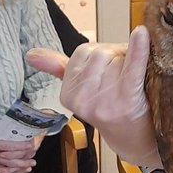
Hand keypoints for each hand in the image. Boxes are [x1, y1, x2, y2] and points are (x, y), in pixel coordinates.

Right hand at [0, 128, 43, 172]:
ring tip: (29, 166)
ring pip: (7, 167)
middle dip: (23, 160)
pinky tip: (19, 170)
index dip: (21, 146)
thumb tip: (10, 131)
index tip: (30, 144)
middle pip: (10, 160)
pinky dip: (11, 171)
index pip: (9, 146)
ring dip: (20, 167)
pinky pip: (1, 171)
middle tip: (33, 159)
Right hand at [26, 26, 159, 163]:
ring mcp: (104, 101)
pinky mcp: (128, 99)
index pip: (82, 52)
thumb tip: (30, 54)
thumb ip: (57, 69)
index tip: (108, 68)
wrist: (134, 138)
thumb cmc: (110, 108)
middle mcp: (82, 99)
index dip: (100, 54)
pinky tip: (141, 34)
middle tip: (124, 73)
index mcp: (67, 95)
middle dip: (116, 55)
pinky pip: (133, 66)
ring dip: (130, 58)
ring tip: (134, 78)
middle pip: (100, 53)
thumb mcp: (81, 91)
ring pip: (117, 57)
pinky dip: (139, 48)